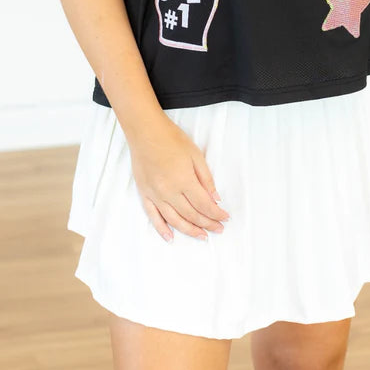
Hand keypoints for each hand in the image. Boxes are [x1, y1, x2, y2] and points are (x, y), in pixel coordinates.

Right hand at [128, 116, 230, 241]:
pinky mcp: (145, 194)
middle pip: (192, 215)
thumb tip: (215, 199)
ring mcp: (155, 195)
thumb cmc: (171, 139)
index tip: (225, 218)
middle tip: (218, 229)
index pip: (204, 205)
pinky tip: (170, 237)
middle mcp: (169, 192)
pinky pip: (153, 216)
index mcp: (184, 181)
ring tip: (202, 236)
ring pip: (175, 220)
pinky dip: (162, 229)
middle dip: (207, 224)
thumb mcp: (195, 155)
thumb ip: (206, 179)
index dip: (216, 214)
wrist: (145, 132)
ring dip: (190, 230)